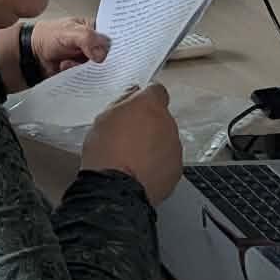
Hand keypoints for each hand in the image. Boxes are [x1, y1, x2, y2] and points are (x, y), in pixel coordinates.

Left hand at [29, 17, 110, 77]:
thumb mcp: (68, 32)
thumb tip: (102, 54)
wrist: (32, 54)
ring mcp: (89, 62)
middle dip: (103, 61)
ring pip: (101, 70)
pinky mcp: (83, 75)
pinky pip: (90, 80)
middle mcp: (95, 46)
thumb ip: (87, 38)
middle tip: (89, 60)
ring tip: (68, 62)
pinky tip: (66, 68)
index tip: (115, 53)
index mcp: (95, 30)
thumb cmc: (48, 37)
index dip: (119, 45)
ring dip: (87, 70)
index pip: (114, 38)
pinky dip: (80, 77)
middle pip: (110, 57)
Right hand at [82, 83, 181, 203]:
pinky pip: (168, 160)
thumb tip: (132, 95)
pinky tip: (140, 170)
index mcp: (149, 106)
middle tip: (128, 136)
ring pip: (166, 139)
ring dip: (154, 144)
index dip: (147, 97)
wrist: (114, 189)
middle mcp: (167, 123)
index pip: (157, 91)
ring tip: (133, 158)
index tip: (139, 104)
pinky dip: (158, 163)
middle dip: (148, 124)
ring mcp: (174, 147)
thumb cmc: (105, 152)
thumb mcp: (103, 118)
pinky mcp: (176, 169)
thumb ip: (122, 102)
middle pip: (161, 118)